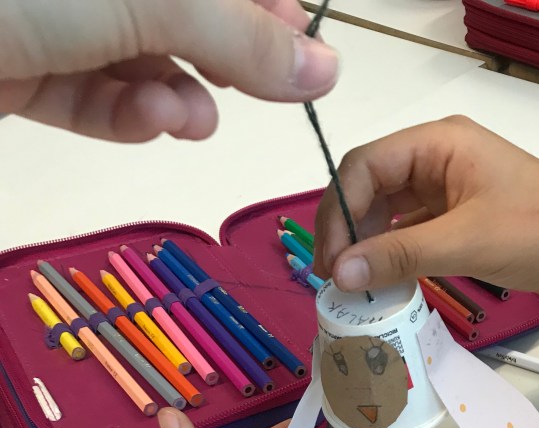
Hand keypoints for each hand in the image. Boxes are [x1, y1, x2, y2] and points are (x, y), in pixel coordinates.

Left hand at [0, 0, 337, 141]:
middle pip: (183, 10)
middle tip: (263, 92)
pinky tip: (151, 122)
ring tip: (192, 120)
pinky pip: (88, 93)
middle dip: (224, 54)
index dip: (267, 5)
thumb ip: (236, 35)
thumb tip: (325, 70)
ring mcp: (52, 15)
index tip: (307, 53)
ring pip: (137, 58)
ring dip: (178, 96)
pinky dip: (126, 115)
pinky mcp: (19, 67)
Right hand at [314, 116, 538, 302]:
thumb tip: (337, 273)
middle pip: (371, 187)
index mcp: (439, 142)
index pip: (365, 166)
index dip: (339, 212)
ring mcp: (450, 188)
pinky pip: (413, 231)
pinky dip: (395, 255)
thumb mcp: (466, 243)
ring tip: (357, 286)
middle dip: (349, 230)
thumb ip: (399, 255)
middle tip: (337, 280)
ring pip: (390, 211)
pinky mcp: (461, 217)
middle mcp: (439, 157)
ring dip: (370, 246)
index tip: (330, 262)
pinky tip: (385, 281)